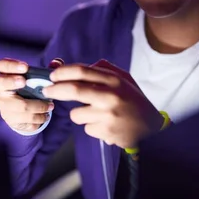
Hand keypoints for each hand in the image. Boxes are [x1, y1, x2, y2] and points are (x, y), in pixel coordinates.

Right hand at [0, 58, 62, 132]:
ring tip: (50, 106)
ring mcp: (4, 106)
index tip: (25, 67)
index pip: (1, 65)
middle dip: (9, 81)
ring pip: (20, 106)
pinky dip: (39, 118)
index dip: (10, 65)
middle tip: (23, 82)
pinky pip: (26, 121)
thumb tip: (56, 62)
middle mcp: (1, 90)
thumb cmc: (32, 90)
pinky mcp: (10, 120)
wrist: (27, 114)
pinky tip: (45, 116)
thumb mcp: (39, 79)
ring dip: (39, 106)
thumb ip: (48, 70)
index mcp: (7, 75)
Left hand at [43, 59, 162, 148]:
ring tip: (96, 114)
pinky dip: (92, 126)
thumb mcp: (122, 79)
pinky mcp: (106, 132)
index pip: (82, 71)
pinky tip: (106, 125)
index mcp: (114, 80)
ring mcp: (108, 116)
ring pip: (76, 114)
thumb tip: (67, 65)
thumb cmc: (132, 100)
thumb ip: (99, 70)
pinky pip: (86, 128)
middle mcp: (111, 96)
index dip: (63, 72)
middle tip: (47, 91)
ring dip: (80, 114)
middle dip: (56, 90)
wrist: (151, 127)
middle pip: (74, 90)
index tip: (52, 75)